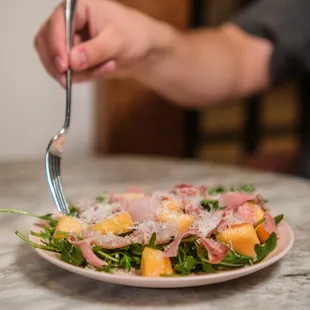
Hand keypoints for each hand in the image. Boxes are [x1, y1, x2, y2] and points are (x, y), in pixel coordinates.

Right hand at [34, 0, 173, 86]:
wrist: (144, 52)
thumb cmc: (136, 36)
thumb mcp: (117, 42)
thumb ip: (95, 51)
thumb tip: (73, 61)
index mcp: (78, 8)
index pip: (56, 24)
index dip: (56, 46)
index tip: (64, 65)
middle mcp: (70, 23)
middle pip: (46, 42)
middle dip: (59, 63)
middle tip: (68, 79)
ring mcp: (70, 42)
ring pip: (56, 61)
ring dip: (77, 72)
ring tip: (105, 67)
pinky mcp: (75, 59)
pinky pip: (69, 72)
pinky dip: (84, 76)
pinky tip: (104, 69)